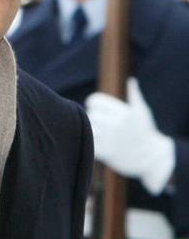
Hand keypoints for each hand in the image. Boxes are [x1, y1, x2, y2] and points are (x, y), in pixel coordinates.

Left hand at [86, 78, 174, 194]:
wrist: (150, 157)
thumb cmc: (144, 131)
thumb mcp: (142, 112)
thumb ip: (134, 95)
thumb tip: (131, 81)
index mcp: (124, 112)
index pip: (94, 101)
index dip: (93, 104)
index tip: (97, 109)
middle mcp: (117, 123)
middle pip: (91, 114)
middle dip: (94, 118)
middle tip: (100, 123)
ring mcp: (111, 138)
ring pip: (88, 127)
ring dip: (91, 130)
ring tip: (99, 133)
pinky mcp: (105, 152)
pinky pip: (89, 142)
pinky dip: (91, 141)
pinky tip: (98, 142)